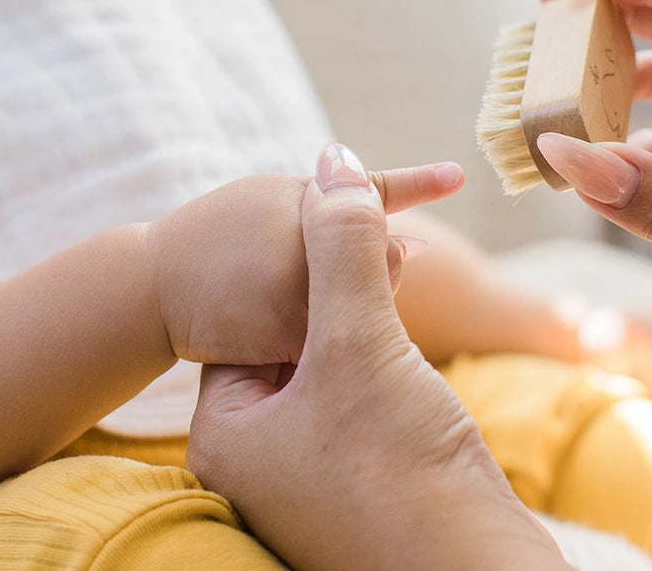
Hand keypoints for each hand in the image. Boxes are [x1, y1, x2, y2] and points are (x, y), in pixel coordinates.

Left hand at [188, 147, 568, 570]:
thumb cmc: (405, 472)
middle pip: (293, 342)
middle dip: (346, 300)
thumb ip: (342, 247)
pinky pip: (367, 411)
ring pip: (336, 373)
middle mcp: (256, 462)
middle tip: (401, 271)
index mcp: (224, 433)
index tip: (361, 238)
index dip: (308, 266)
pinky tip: (426, 380)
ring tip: (410, 327)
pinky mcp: (360, 492)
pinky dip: (396, 381)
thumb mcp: (363, 343)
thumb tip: (332, 160)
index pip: (252, 318)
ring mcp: (307, 482)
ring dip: (376, 336)